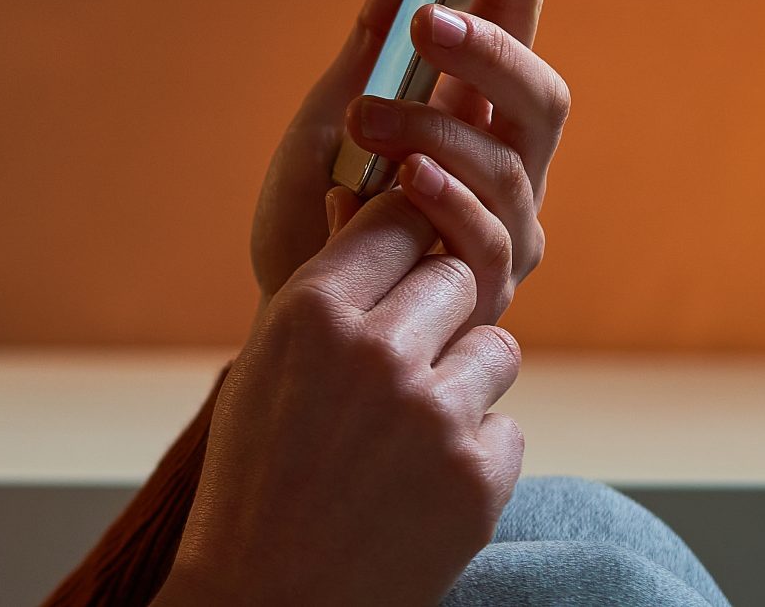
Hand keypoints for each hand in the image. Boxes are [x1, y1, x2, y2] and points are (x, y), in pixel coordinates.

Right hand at [164, 179, 527, 606]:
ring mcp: (434, 415)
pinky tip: (422, 480)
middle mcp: (376, 351)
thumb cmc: (257, 474)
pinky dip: (475, 450)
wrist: (271, 597)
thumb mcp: (267, 364)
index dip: (405, 236)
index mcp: (310, 311)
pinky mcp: (479, 478)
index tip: (404, 256)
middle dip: (439, 310)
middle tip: (405, 356)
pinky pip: (507, 428)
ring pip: (497, 350)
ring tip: (414, 424)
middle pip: (456, 277)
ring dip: (467, 376)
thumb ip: (326, 289)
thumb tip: (362, 198)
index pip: (395, 220)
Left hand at [251, 0, 568, 321]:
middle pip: (538, 90)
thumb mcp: (322, 119)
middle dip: (488, 48)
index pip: (512, 12)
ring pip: (508, 158)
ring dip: (434, 127)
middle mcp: (504, 163)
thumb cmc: (309, 222)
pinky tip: (406, 178)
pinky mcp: (485, 287)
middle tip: (426, 21)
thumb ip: (368, 50)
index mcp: (469, 109)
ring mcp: (505, 225)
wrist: (291, 326)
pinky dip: (445, 197)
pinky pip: (487, 235)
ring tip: (364, 122)